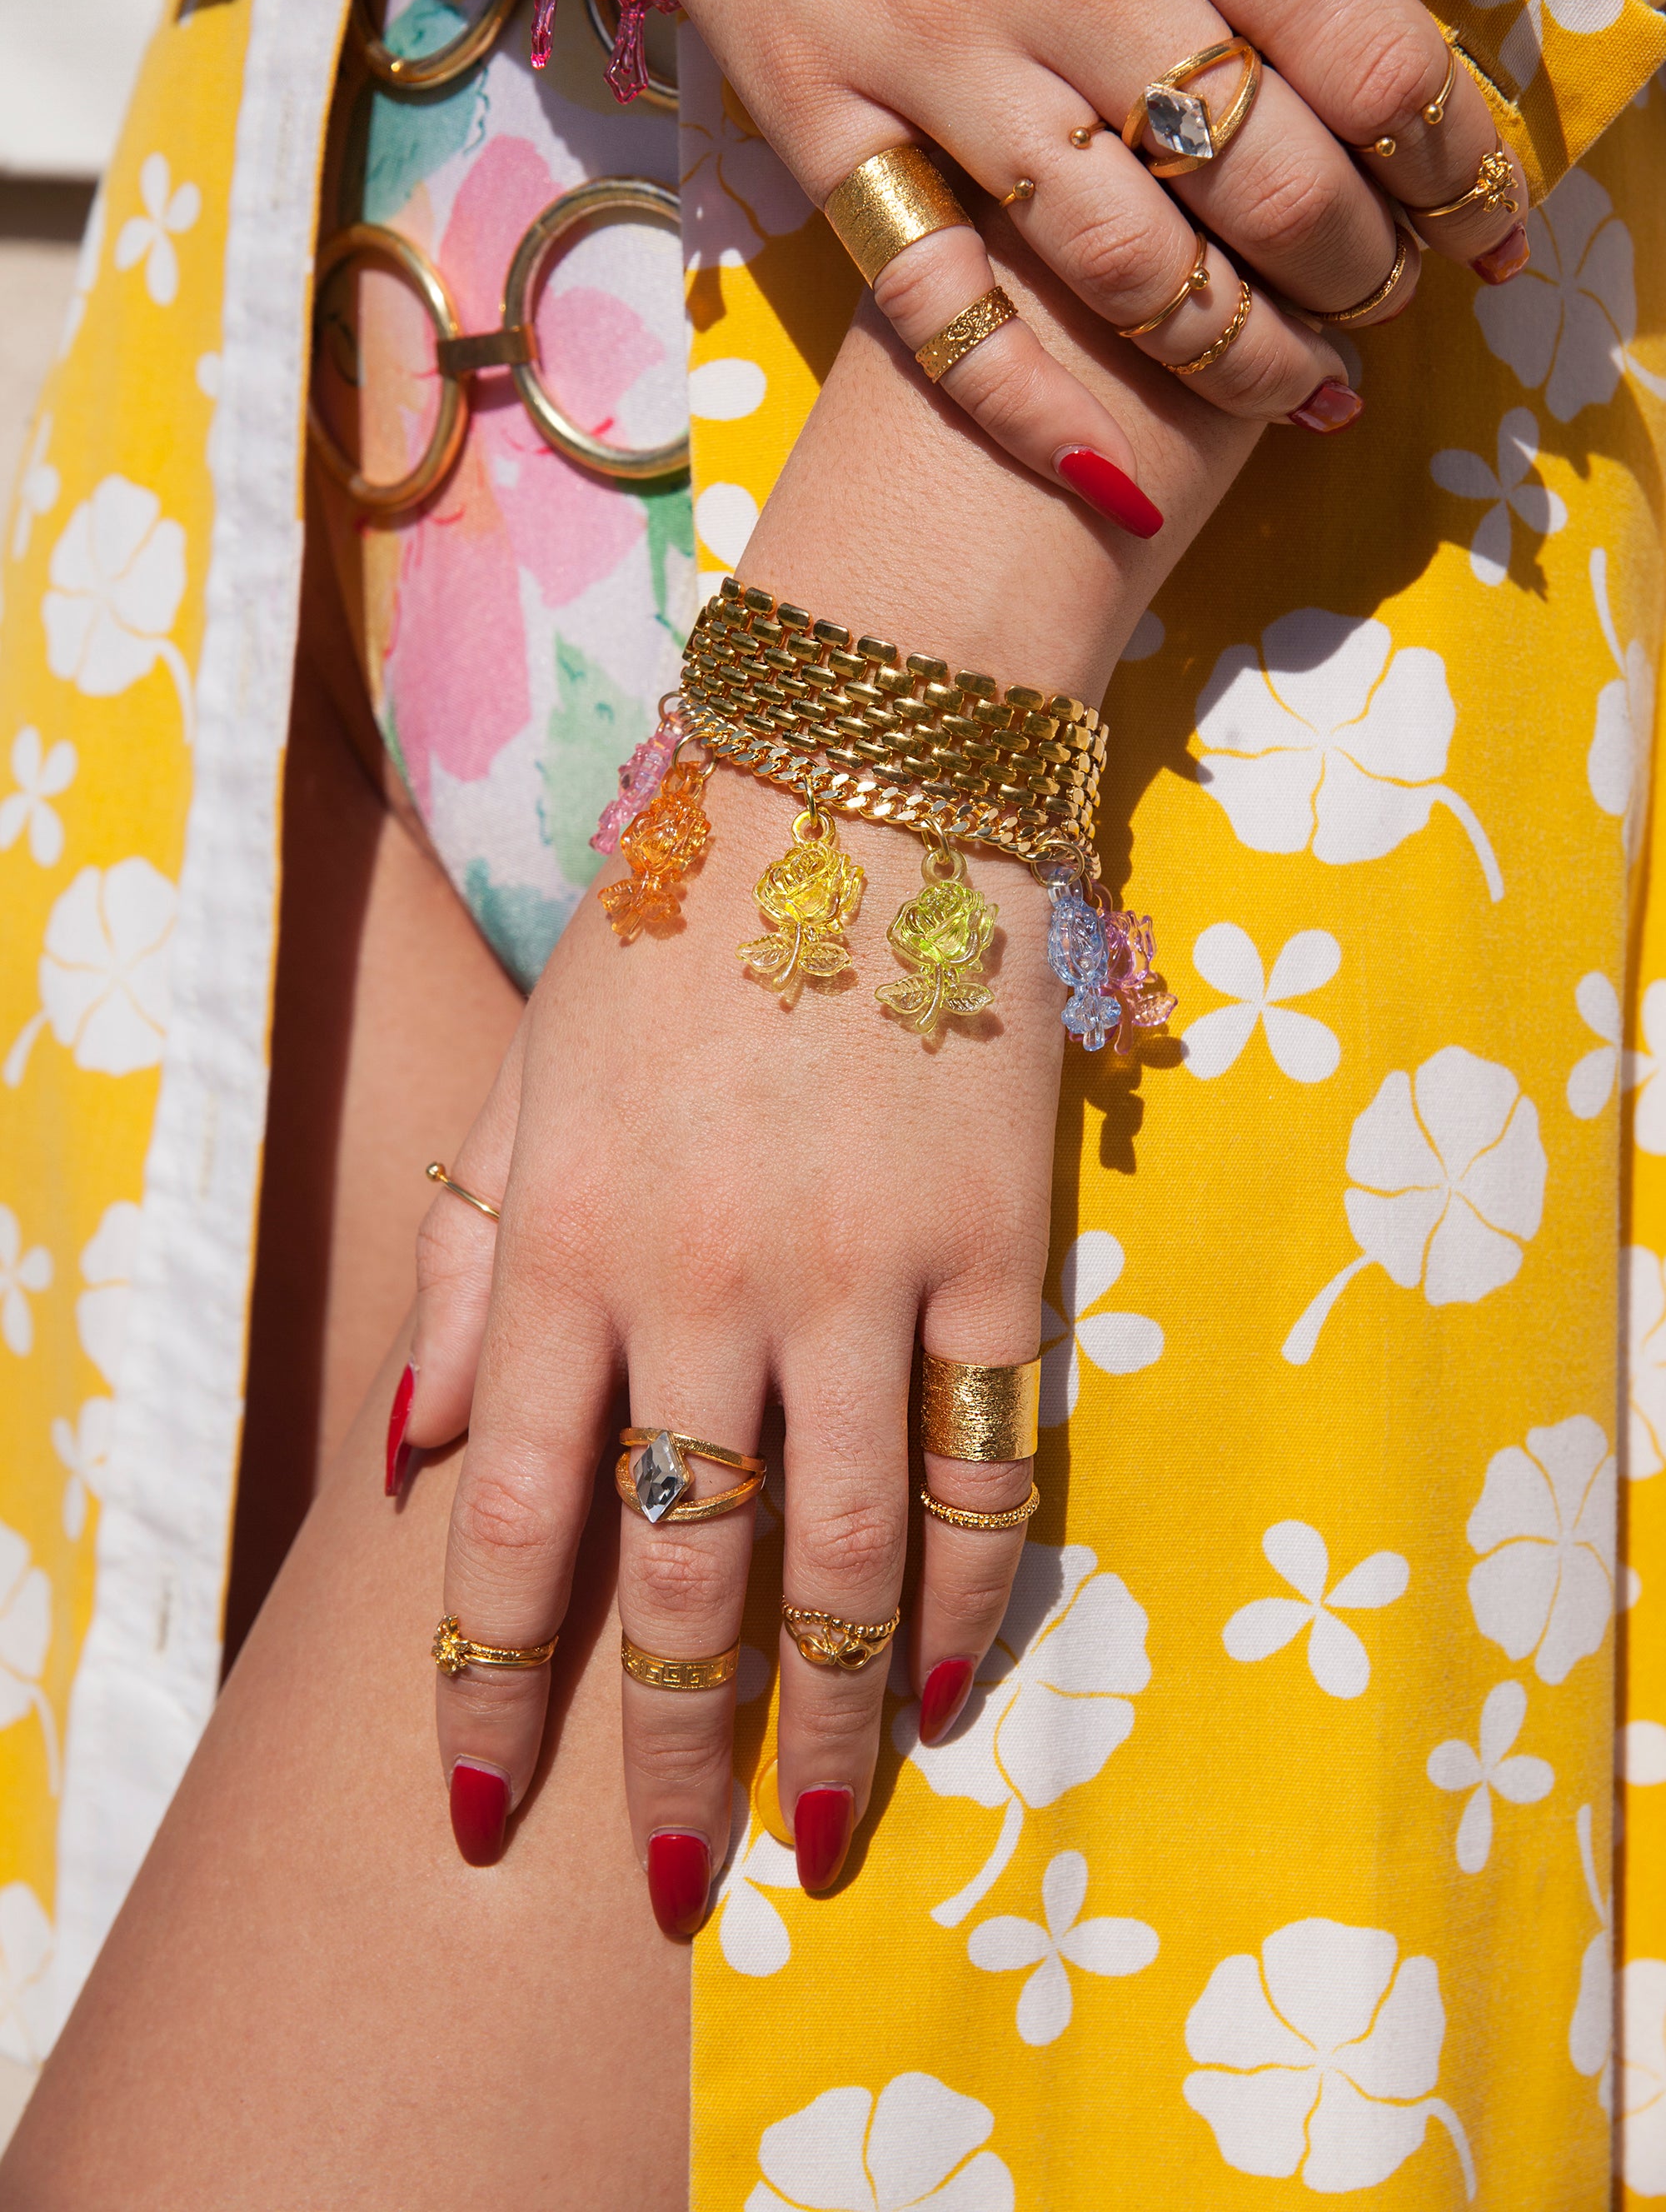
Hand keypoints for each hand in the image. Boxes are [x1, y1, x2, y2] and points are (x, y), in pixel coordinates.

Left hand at [397, 220, 1255, 1917]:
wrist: (860, 765)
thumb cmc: (669, 912)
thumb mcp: (524, 1071)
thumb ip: (464, 1259)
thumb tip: (419, 1450)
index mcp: (570, 1246)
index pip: (520, 1521)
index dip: (498, 1684)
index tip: (486, 1810)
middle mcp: (707, 1289)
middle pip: (684, 1573)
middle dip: (668, 1749)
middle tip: (670, 1884)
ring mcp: (865, 1279)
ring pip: (844, 1553)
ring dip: (826, 1713)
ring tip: (822, 1829)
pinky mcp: (997, 1254)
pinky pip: (991, 1463)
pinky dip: (974, 1588)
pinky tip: (952, 1680)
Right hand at [485, 0, 1537, 522]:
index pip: (1374, 59)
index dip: (1456, 167)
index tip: (1487, 220)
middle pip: (1272, 184)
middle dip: (1364, 272)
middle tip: (1391, 302)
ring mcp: (935, 53)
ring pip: (1132, 268)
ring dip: (1242, 352)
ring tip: (1302, 383)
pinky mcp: (817, 115)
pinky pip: (937, 306)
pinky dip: (1029, 409)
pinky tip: (1108, 470)